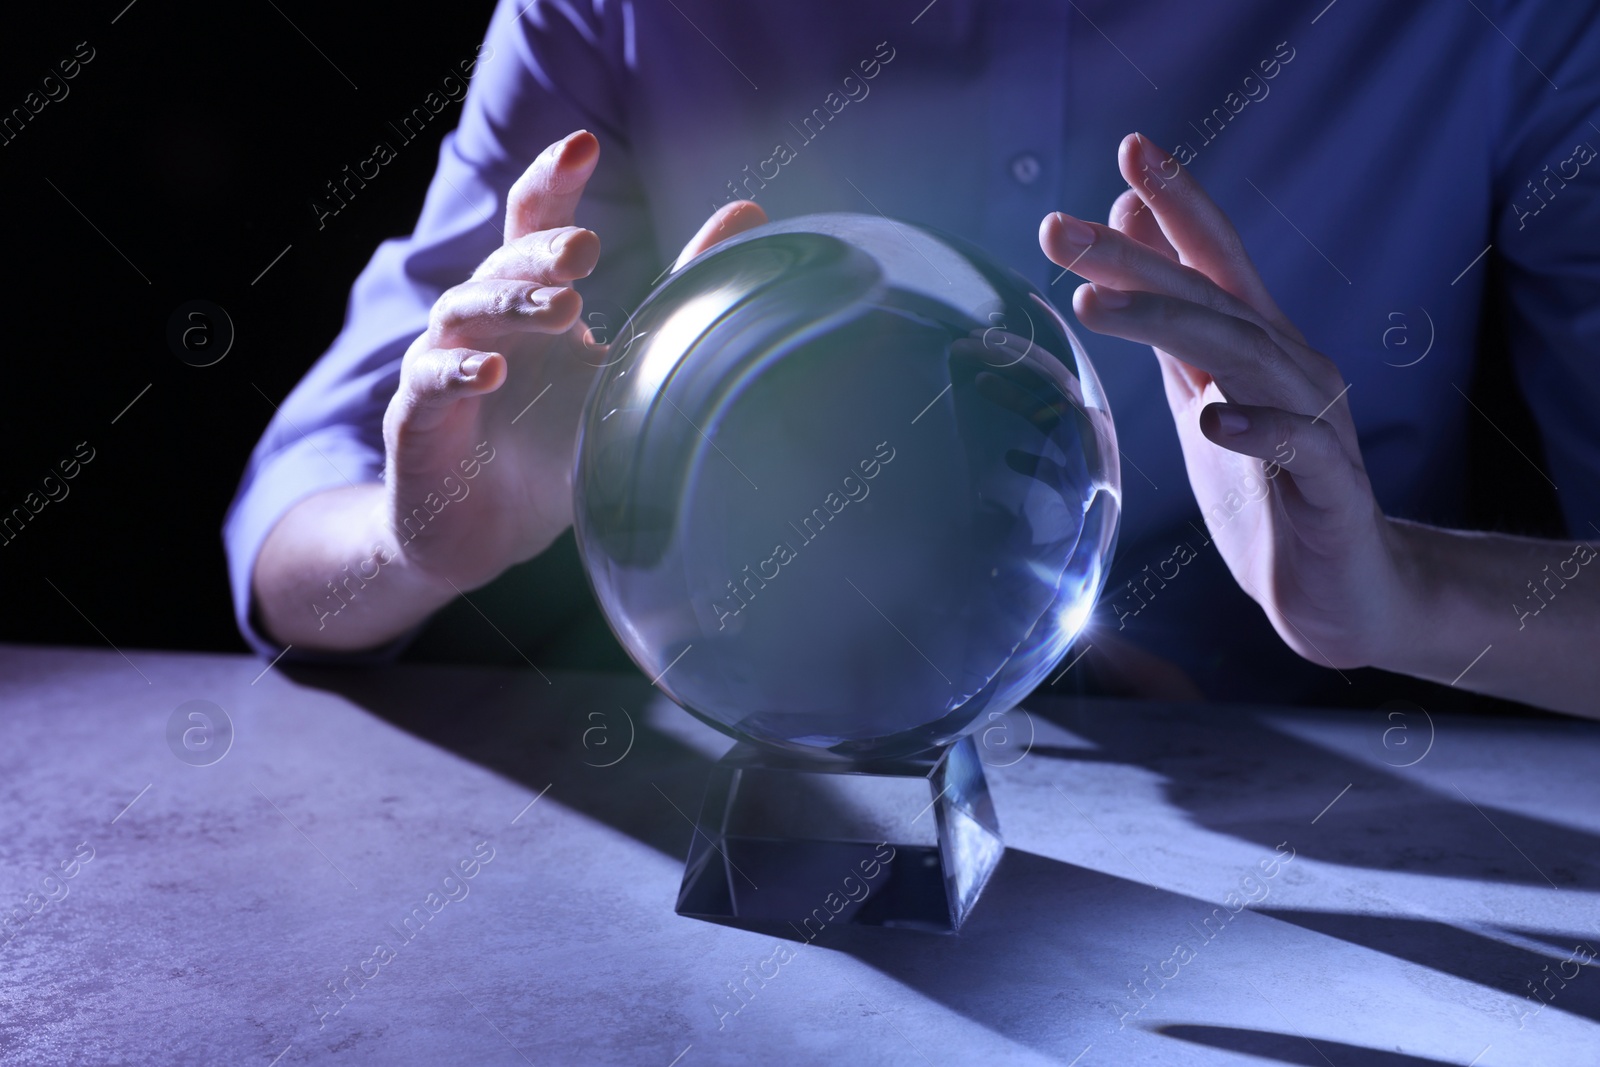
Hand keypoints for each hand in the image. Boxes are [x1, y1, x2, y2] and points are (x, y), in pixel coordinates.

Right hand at [383, 130, 768, 593]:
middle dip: (541, 252)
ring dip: (509, 304)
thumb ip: (678, 293)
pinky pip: (428, 381)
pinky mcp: (416, 418)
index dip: (552, 180)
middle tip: (586, 252)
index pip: (531, 222)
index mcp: (530, 301)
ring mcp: (441, 364)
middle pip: (502, 264)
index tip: (585, 144)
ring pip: (462, 311)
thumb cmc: (551, 444)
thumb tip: (750, 213)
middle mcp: (482, 321)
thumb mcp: (626, 369)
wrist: (484, 531)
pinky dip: (458, 373)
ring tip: (563, 309)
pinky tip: (493, 373)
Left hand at [1039, 133, 1404, 669]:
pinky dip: (1257, 427)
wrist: (1341, 588)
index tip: (1127, 150)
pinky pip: (1298, 447)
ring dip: (1168, 322)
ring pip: (1246, 353)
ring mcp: (1316, 423)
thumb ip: (1175, 328)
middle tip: (1056, 229)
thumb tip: (1133, 241)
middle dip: (1132, 255)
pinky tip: (1212, 418)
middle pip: (1211, 294)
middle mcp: (1292, 366)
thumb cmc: (1266, 491)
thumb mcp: (1205, 396)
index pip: (1215, 258)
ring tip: (1094, 305)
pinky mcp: (1331, 488)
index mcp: (1258, 345)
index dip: (1177, 202)